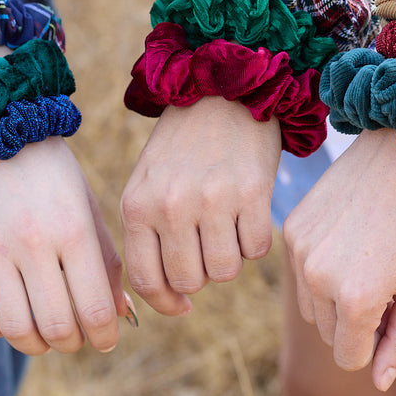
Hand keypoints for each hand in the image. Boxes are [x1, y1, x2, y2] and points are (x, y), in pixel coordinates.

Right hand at [0, 135, 130, 354]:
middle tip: (76, 339)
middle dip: (73, 344)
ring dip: (35, 345)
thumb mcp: (87, 207)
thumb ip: (106, 261)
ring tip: (45, 338)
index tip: (107, 340)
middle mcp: (32, 242)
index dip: (105, 335)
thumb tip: (120, 315)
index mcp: (73, 229)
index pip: (94, 307)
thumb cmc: (51, 172)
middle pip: (55, 326)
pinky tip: (7, 325)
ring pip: (14, 327)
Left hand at [121, 96, 280, 314]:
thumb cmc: (183, 145)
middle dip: (201, 276)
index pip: (145, 279)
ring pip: (225, 272)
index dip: (165, 302)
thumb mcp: (148, 183)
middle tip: (207, 248)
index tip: (181, 306)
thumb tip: (170, 298)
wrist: (223, 89)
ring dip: (230, 260)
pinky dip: (256, 242)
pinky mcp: (253, 193)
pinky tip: (248, 215)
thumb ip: (149, 234)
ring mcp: (213, 200)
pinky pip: (257, 250)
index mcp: (138, 205)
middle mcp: (171, 205)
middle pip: (189, 281)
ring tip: (227, 229)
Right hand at [283, 128, 395, 390]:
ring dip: (334, 297)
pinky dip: (321, 267)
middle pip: (328, 334)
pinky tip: (349, 235)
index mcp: (355, 300)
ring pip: (311, 306)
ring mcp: (299, 252)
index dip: (375, 344)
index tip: (394, 309)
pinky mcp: (290, 228)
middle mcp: (318, 279)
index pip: (349, 358)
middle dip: (355, 321)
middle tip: (385, 277)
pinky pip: (300, 270)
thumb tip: (379, 383)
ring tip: (367, 257)